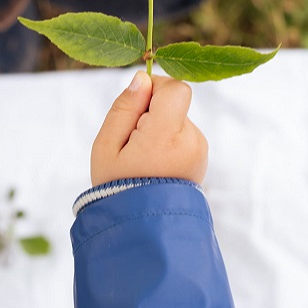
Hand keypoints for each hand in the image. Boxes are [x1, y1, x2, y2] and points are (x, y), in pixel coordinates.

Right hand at [91, 71, 207, 185]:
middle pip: (175, 103)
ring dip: (159, 129)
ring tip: (143, 159)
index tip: (136, 108)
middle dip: (152, 113)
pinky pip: (183, 135)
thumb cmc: (116, 187)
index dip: (155, 89)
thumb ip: (124, 108)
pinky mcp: (201, 158)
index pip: (176, 88)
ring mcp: (199, 151)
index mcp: (167, 136)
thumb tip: (143, 78)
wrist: (141, 229)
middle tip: (132, 143)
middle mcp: (190, 141)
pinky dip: (168, 142)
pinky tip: (155, 165)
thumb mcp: (106, 146)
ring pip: (177, 119)